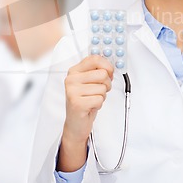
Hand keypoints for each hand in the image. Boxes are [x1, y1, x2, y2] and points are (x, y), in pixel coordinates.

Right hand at [57, 55, 113, 171]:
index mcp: (74, 71)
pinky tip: (91, 106)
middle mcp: (71, 79)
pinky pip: (100, 99)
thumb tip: (111, 65)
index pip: (94, 58)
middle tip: (99, 91)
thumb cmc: (84, 102)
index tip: (110, 72)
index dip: (107, 65)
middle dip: (106, 84)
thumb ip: (97, 71)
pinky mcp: (77, 103)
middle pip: (102, 74)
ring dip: (102, 96)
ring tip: (92, 99)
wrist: (75, 123)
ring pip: (102, 87)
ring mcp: (72, 91)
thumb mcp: (89, 83)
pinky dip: (99, 104)